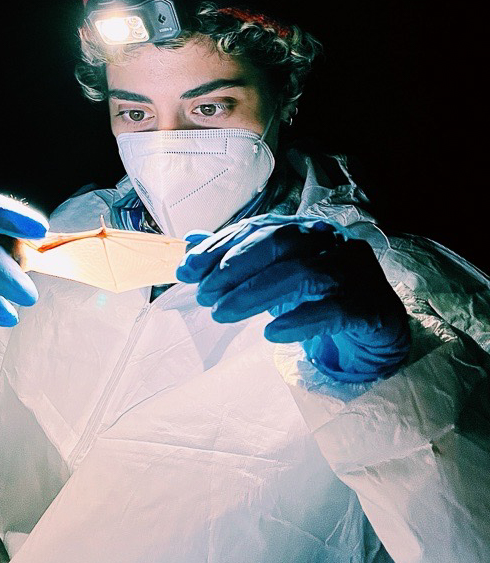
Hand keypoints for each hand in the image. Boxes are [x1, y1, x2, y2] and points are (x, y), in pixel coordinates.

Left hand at [176, 214, 410, 381]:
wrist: (376, 330)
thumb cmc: (319, 298)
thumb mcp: (272, 276)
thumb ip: (235, 258)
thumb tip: (189, 243)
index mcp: (305, 230)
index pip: (257, 229)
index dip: (219, 247)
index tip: (185, 271)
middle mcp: (330, 242)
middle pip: (279, 243)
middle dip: (234, 267)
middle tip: (203, 295)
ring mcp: (354, 271)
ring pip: (302, 273)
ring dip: (256, 294)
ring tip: (221, 315)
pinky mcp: (370, 305)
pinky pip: (334, 309)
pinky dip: (300, 320)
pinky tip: (272, 333)